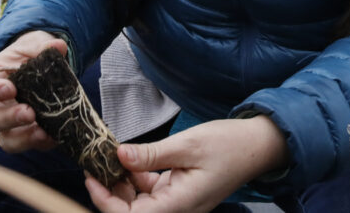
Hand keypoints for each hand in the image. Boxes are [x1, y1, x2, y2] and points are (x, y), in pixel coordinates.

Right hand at [0, 30, 65, 152]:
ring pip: (6, 139)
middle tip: (28, 112)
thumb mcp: (34, 46)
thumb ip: (42, 46)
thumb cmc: (30, 55)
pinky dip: (41, 143)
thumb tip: (57, 47)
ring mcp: (9, 125)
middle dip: (8, 119)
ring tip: (41, 131)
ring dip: (23, 137)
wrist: (44, 68)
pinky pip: (29, 145)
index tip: (9, 88)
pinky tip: (55, 136)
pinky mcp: (28, 135)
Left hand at [85, 117, 288, 212]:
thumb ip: (151, 155)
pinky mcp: (179, 194)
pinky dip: (138, 178)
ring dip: (123, 184)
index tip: (91, 177)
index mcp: (179, 206)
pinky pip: (150, 193)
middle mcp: (177, 211)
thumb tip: (119, 155)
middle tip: (98, 162)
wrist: (258, 146)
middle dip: (110, 191)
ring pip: (138, 203)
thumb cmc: (228, 145)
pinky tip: (132, 159)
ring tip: (112, 157)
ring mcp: (178, 204)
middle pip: (132, 212)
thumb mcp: (187, 145)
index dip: (105, 201)